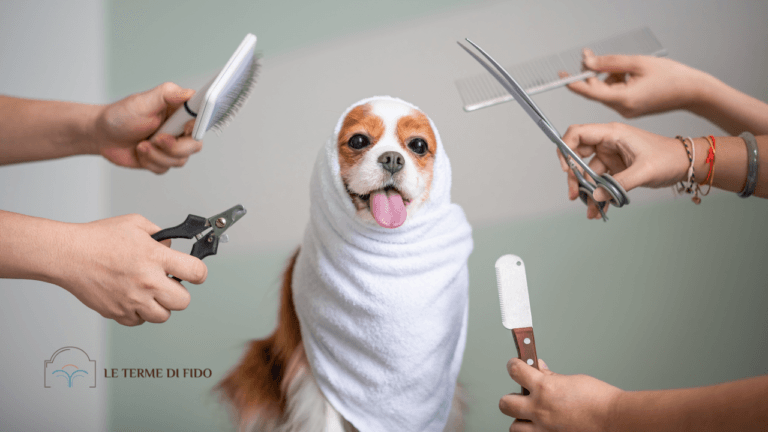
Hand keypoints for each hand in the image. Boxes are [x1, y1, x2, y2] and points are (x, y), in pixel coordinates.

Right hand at [54, 214, 207, 325]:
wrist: (68, 255)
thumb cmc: (98, 238)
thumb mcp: (136, 224)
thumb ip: (160, 235)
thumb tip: (172, 247)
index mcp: (155, 257)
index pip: (196, 272)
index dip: (199, 273)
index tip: (195, 273)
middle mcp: (147, 281)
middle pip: (184, 302)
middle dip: (180, 293)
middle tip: (169, 284)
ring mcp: (133, 300)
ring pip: (163, 316)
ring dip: (161, 306)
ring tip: (149, 292)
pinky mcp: (118, 313)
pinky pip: (139, 321)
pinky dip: (139, 313)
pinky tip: (132, 297)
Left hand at [93, 82, 202, 173]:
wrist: (103, 135)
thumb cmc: (121, 115)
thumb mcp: (144, 101)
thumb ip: (168, 94)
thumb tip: (189, 93)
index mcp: (180, 112)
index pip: (202, 120)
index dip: (197, 127)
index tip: (184, 129)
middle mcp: (180, 129)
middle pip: (194, 145)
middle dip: (173, 147)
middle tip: (156, 139)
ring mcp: (172, 146)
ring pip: (179, 160)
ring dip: (156, 155)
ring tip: (141, 145)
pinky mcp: (163, 160)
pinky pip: (165, 168)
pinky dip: (150, 162)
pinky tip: (140, 152)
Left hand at [500, 358, 622, 431]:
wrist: (616, 420)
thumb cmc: (600, 399)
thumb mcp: (572, 380)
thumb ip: (551, 377)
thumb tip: (539, 369)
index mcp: (544, 388)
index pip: (515, 371)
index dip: (513, 365)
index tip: (514, 365)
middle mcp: (539, 409)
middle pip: (505, 403)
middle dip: (511, 397)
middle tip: (521, 396)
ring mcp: (543, 429)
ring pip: (514, 426)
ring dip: (520, 420)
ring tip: (531, 416)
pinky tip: (543, 427)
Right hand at [559, 123, 687, 219]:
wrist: (685, 164)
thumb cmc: (669, 158)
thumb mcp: (644, 171)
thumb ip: (618, 184)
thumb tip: (595, 196)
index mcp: (613, 133)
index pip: (577, 133)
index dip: (566, 148)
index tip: (567, 169)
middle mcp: (608, 143)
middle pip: (577, 155)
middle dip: (574, 176)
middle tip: (575, 195)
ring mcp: (611, 156)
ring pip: (588, 173)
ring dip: (587, 191)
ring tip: (591, 209)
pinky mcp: (616, 168)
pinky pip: (600, 182)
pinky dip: (598, 195)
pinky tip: (599, 208)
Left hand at [564, 50, 708, 117]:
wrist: (693, 91)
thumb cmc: (672, 76)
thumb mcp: (637, 63)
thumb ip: (609, 62)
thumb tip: (587, 62)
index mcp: (624, 99)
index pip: (591, 92)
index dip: (574, 83)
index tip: (561, 75)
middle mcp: (623, 109)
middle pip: (596, 90)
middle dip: (593, 72)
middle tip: (590, 55)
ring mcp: (626, 110)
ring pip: (606, 90)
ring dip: (608, 76)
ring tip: (629, 68)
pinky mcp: (630, 108)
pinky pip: (615, 93)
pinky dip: (617, 82)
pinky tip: (632, 75)